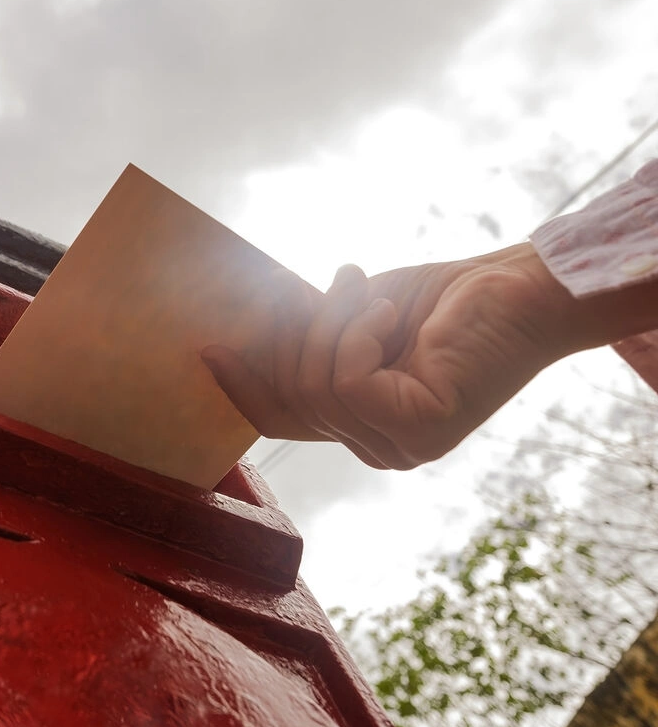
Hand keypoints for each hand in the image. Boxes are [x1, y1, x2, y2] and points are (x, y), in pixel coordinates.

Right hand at [203, 244, 579, 469]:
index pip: (285, 418)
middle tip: (347, 278)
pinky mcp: (419, 431)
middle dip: (304, 327)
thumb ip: (306, 342)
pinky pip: (347, 381)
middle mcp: (379, 448)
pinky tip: (392, 316)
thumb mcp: (353, 319)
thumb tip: (240, 336)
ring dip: (336, 321)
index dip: (244, 387)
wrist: (518, 286)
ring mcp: (400, 447)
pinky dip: (358, 333)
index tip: (209, 349)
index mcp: (362, 427)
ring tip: (373, 291)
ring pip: (316, 385)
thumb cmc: (442, 300)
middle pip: (294, 395)